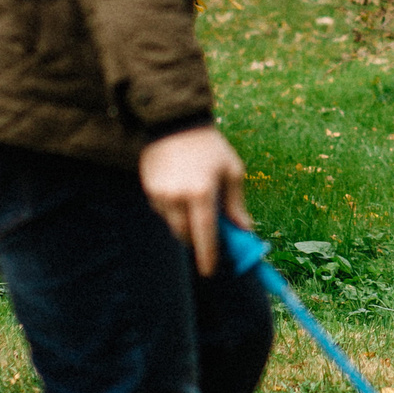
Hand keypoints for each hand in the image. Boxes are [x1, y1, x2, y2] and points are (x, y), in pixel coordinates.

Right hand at [139, 125, 251, 276]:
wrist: (176, 122)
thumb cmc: (210, 147)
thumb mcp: (232, 171)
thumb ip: (236, 203)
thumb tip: (245, 230)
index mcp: (202, 192)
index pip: (205, 234)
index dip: (208, 256)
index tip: (210, 270)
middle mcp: (178, 196)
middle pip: (185, 236)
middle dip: (196, 242)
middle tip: (207, 240)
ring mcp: (160, 194)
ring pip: (172, 225)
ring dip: (184, 226)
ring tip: (195, 208)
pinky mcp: (149, 189)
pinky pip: (162, 211)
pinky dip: (172, 212)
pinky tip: (181, 195)